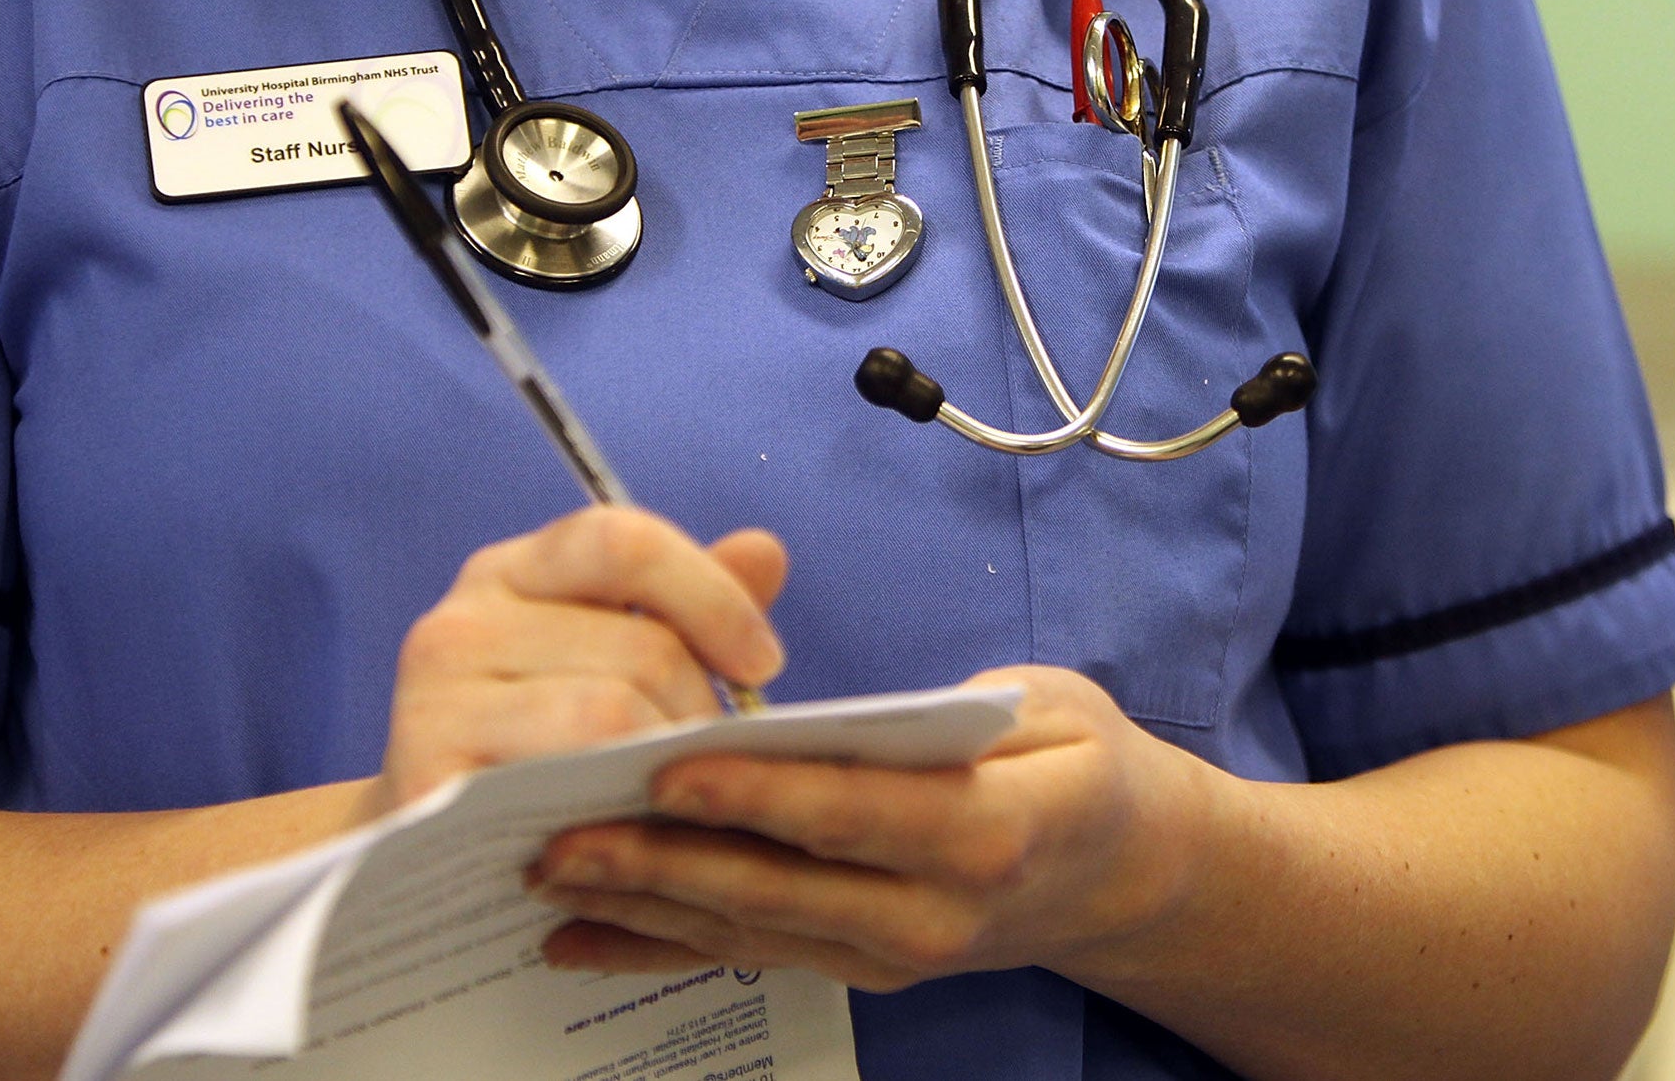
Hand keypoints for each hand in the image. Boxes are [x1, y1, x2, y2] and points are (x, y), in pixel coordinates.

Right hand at [371, 506, 787, 812]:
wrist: (427, 865)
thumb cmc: (539, 756)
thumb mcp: (610, 668)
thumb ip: (686, 611)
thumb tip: (764, 551)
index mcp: (511, 574)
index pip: (623, 540)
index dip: (711, 596)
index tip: (764, 663)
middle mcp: (461, 621)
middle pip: (639, 645)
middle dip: (702, 713)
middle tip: (718, 770)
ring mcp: (431, 698)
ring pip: (609, 711)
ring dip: (670, 767)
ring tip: (678, 804)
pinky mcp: (426, 778)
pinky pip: (563, 779)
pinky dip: (619, 810)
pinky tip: (632, 836)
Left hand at [528, 665, 1209, 991]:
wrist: (1125, 876)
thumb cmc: (1081, 765)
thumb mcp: (1054, 707)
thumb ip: (955, 712)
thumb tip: (841, 716)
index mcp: (991, 830)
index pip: (856, 812)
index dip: (759, 797)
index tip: (668, 770)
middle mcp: (936, 913)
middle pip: (782, 887)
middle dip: (664, 864)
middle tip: (563, 836)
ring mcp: (894, 953)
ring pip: (751, 930)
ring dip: (642, 907)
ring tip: (550, 876)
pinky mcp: (860, 967)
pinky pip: (749, 955)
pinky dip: (659, 949)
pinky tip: (580, 941)